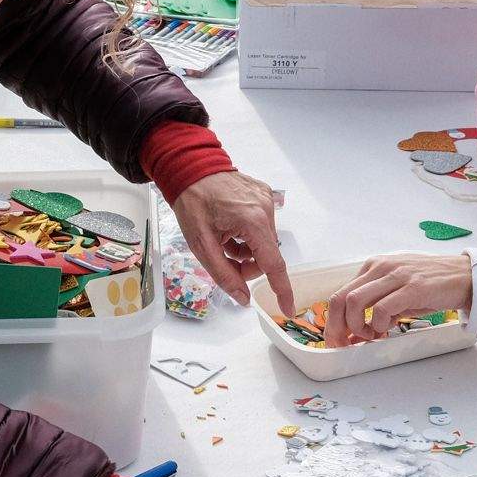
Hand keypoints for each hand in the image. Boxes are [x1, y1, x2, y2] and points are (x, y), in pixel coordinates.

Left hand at [171, 169, 293, 313]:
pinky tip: (229, 227)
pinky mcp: (263, 195)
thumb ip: (224, 275)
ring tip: (223, 240)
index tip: (287, 309)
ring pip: (262, 242)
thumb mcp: (202, 245)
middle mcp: (266, 209)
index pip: (273, 264)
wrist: (190, 167)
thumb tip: (243, 298)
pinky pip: (261, 226)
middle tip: (224, 260)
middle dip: (247, 265)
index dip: (281, 290)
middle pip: (266, 255)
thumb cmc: (192, 202)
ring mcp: (266, 200)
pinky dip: (247, 235)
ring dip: (245, 250)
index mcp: (253, 221)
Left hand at [324, 252, 471, 344]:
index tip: (337, 339)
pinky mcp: (412, 287)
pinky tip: (387, 329)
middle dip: (337, 327)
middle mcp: (381, 267)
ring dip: (357, 326)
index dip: (334, 320)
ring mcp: (396, 275)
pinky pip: (382, 308)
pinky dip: (379, 325)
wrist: (464, 277)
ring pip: (355, 301)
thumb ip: (376, 308)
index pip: (341, 293)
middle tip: (344, 344)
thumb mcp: (398, 293)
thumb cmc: (432, 286)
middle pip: (341, 298)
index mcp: (374, 267)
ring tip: (371, 335)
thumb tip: (356, 334)